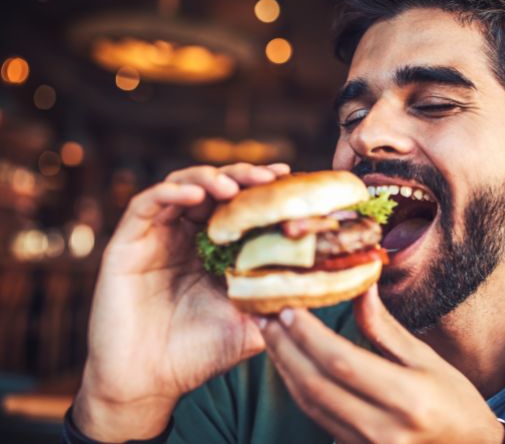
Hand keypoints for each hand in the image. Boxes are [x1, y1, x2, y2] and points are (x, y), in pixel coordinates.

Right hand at [73, 162, 289, 440]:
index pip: (238, 205)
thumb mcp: (250, 323)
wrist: (147, 383)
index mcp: (213, 248)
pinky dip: (171, 193)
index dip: (261, 189)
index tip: (288, 178)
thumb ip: (277, 301)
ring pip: (181, 185)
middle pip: (213, 187)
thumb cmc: (198, 354)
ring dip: (209, 178)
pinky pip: (146, 204)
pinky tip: (196, 196)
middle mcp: (185, 235)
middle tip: (267, 177)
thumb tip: (321, 283)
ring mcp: (156, 236)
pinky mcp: (127, 242)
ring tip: (233, 187)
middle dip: (242, 177)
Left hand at [260, 285, 504, 443]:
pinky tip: (291, 366)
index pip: (341, 362)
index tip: (289, 308)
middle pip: (316, 384)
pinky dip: (299, 390)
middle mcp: (382, 428)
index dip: (308, 335)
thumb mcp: (428, 360)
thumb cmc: (456, 402)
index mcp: (406, 398)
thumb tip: (360, 290)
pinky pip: (317, 419)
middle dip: (285, 348)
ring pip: (310, 404)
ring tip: (271, 337)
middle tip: (265, 317)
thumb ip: (387, 329)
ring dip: (285, 368)